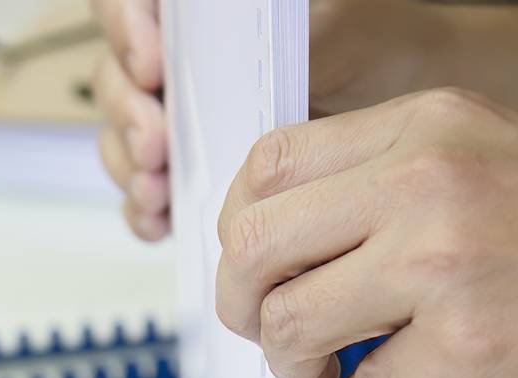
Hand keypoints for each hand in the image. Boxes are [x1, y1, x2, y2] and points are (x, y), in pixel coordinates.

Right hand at [89, 0, 449, 240]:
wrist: (402, 111)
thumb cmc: (371, 49)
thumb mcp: (325, 18)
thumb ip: (276, 13)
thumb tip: (221, 11)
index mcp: (198, 9)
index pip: (129, 4)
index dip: (125, 30)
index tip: (154, 65)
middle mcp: (179, 58)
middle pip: (115, 77)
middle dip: (128, 114)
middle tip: (159, 142)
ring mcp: (178, 116)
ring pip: (120, 136)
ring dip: (131, 166)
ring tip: (161, 187)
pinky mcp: (186, 168)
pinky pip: (141, 189)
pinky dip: (144, 207)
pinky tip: (162, 217)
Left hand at [215, 88, 517, 377]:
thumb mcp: (492, 162)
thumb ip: (389, 188)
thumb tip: (293, 247)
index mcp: (430, 126)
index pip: (272, 163)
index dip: (241, 227)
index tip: (257, 266)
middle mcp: (429, 180)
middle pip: (256, 242)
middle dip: (243, 304)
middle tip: (269, 332)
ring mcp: (445, 261)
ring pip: (290, 322)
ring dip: (292, 366)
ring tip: (326, 375)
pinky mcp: (468, 345)